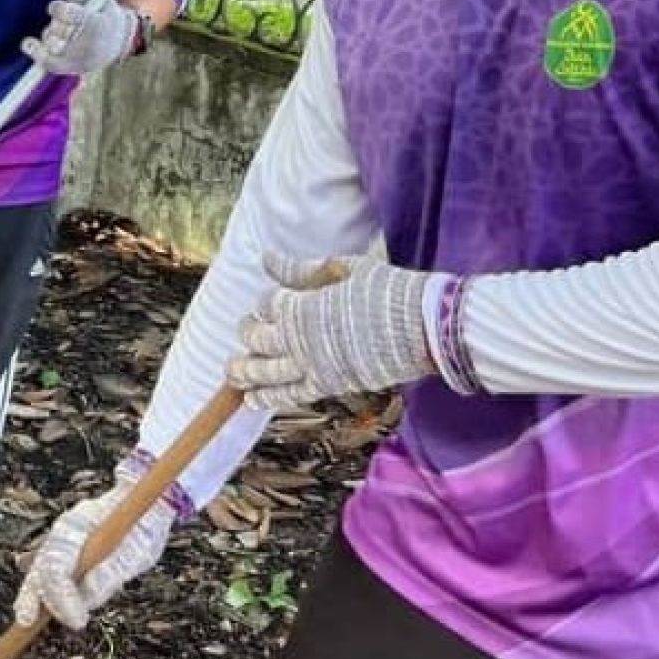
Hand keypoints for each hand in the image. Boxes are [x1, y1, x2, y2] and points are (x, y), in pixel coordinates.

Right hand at [15, 458, 177, 630]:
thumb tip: (89, 594)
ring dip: (33, 596)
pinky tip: (34, 609)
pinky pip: (46, 571)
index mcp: (79, 525)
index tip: (77, 620)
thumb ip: (113, 571)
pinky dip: (40, 590)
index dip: (63, 596)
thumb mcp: (139, 549)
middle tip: (31, 622)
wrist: (147, 503)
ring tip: (29, 620)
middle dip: (35, 597)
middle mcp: (64, 531)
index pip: (59, 564)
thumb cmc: (144, 524)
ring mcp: (62, 539)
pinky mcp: (67, 551)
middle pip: (40, 566)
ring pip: (38, 569)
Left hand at [25, 0, 138, 76]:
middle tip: (60, 21)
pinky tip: (28, 43)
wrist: (118, 41)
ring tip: (60, 30)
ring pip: (52, 45)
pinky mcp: (73, 68)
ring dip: (49, 34)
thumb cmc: (103, 12)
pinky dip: (37, 54)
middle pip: (58, 31)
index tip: (55, 6)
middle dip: (55, 23)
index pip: (70, 15)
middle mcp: (88, 44)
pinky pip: (50, 64)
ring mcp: (80, 58)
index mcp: (96, 23)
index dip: (58, 8)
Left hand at [229, 253, 444, 411]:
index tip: (269, 302)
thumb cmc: (388, 291)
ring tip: (231, 371)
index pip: (268, 304)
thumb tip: (266, 259)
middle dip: (248, 333)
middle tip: (245, 330)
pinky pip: (290, 395)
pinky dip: (267, 398)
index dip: (266, 303)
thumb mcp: (343, 269)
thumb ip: (301, 269)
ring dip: (244, 371)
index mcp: (304, 306)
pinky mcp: (330, 385)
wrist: (426, 326)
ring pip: (266, 371)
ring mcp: (314, 365)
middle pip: (259, 339)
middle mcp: (301, 339)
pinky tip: (251, 399)